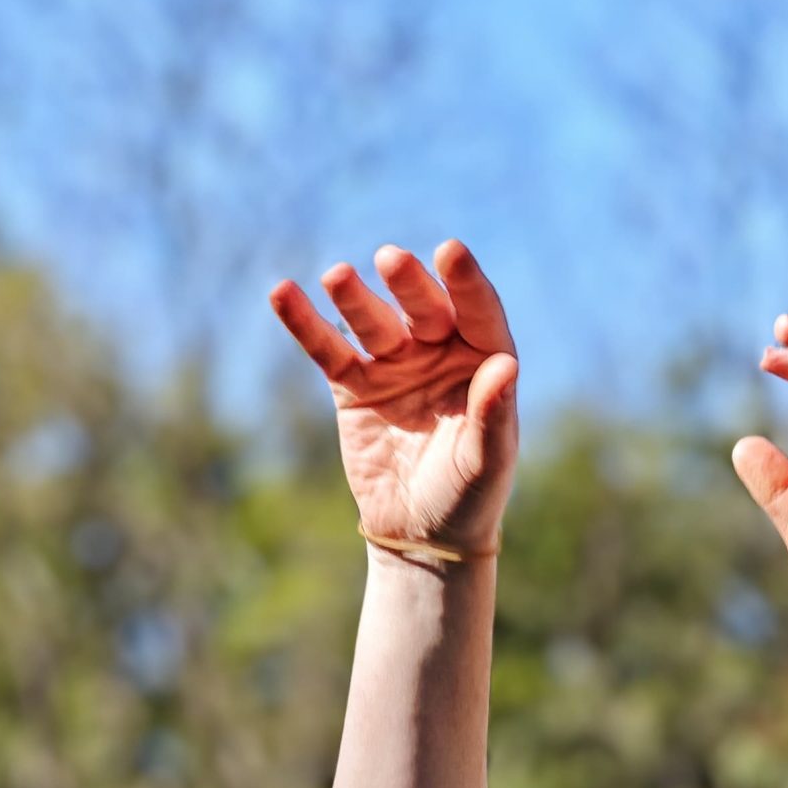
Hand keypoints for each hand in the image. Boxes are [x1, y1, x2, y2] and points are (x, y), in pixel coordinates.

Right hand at [269, 240, 517, 554]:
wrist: (421, 535)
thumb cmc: (469, 497)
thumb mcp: (486, 461)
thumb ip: (494, 414)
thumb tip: (505, 365)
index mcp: (482, 362)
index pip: (478, 313)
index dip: (466, 283)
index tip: (449, 252)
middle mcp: (439, 353)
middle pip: (423, 309)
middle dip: (408, 285)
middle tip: (390, 260)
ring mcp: (394, 365)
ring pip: (373, 323)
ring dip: (355, 298)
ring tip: (338, 276)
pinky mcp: (354, 387)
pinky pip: (328, 350)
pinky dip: (306, 324)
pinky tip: (283, 293)